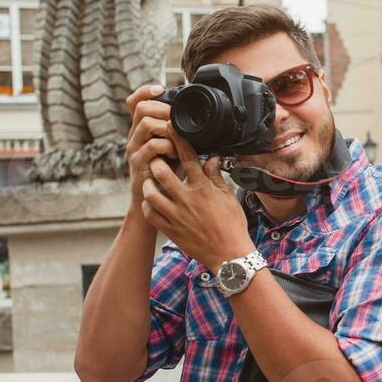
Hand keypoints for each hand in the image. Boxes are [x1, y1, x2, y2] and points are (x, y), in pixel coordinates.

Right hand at [125, 84, 178, 209]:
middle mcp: (134, 136)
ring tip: (178, 136)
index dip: (144, 91)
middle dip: (162, 108)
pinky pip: (152, 146)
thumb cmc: (167, 174)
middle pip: (140, 108)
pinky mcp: (139, 163)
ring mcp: (134, 149)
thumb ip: (180, 134)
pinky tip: (176, 154)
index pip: (134, 102)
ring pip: (146, 123)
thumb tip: (200, 120)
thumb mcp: (174, 148)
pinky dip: (168, 146)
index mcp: (141, 130)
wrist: (154, 201)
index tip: (160, 88)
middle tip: (176, 117)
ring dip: (166, 126)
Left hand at [140, 134, 253, 271]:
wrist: (229, 255)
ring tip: (151, 180)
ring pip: (151, 193)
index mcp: (203, 189)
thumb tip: (211, 158)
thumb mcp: (228, 197)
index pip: (187, 158)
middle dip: (156, 161)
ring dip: (148, 183)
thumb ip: (216, 176)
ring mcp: (176, 216)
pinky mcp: (170, 230)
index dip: (177, 140)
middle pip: (162, 172)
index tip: (170, 127)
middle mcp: (187, 200)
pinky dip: (148, 205)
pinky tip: (152, 201)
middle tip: (156, 157)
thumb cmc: (232, 225)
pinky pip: (150, 214)